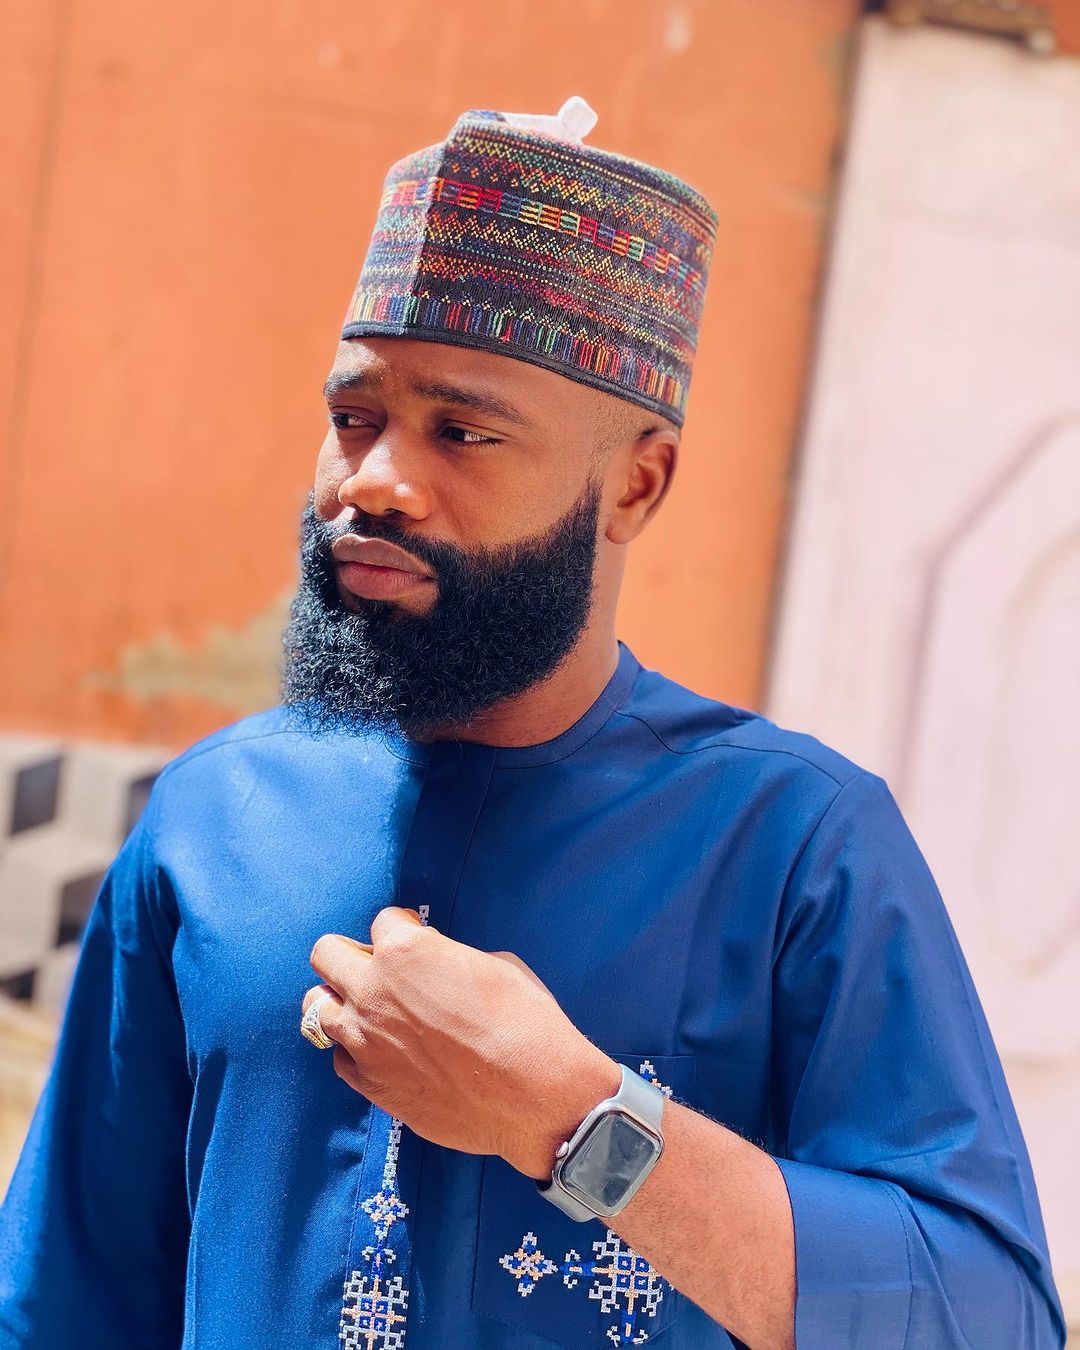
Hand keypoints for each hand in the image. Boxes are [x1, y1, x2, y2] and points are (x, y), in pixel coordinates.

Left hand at [302, 907, 619, 1178]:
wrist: (534, 1095)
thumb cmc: (526, 1022)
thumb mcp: (495, 965)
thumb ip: (450, 959)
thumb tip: (441, 968)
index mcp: (405, 951)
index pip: (382, 922)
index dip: (404, 928)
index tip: (417, 940)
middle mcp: (372, 991)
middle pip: (325, 954)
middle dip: (351, 955)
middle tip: (379, 968)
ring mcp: (364, 1041)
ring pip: (317, 1008)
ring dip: (341, 1002)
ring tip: (370, 1011)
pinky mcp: (370, 1085)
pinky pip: (340, 1058)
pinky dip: (355, 1050)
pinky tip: (382, 1051)